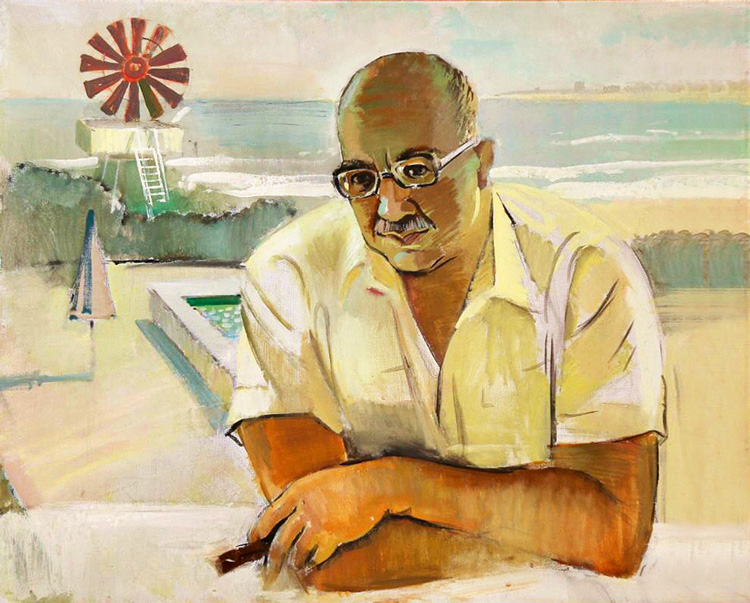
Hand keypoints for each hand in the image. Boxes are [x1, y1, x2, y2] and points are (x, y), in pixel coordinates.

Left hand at [248, 460, 393, 580]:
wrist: (372, 485)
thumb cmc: (346, 482)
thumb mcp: (318, 480)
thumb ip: (301, 498)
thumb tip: (284, 520)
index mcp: (299, 491)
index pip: (271, 514)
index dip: (259, 528)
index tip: (254, 540)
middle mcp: (305, 508)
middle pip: (281, 540)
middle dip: (272, 561)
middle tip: (268, 574)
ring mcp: (319, 523)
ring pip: (298, 551)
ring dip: (295, 562)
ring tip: (295, 567)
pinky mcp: (334, 535)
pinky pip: (318, 555)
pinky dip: (314, 562)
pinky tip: (313, 564)